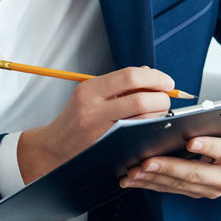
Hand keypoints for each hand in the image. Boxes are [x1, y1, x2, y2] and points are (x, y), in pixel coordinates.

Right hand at [18, 66, 174, 182]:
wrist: (53, 147)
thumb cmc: (77, 118)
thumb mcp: (92, 94)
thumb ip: (120, 83)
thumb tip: (151, 73)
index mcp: (91, 88)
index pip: (130, 76)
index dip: (155, 78)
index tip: (168, 82)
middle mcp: (92, 107)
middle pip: (140, 100)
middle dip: (161, 99)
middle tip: (166, 101)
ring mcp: (98, 130)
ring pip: (141, 120)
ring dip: (159, 116)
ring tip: (160, 114)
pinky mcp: (104, 147)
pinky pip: (136, 137)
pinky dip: (149, 130)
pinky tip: (151, 128)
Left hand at [119, 119, 220, 197]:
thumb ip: (217, 124)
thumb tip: (188, 118)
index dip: (207, 146)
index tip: (190, 140)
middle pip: (195, 173)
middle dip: (167, 168)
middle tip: (145, 161)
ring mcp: (214, 189)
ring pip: (181, 185)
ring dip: (154, 180)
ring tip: (132, 172)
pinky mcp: (202, 193)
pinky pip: (176, 190)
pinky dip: (154, 184)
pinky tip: (137, 178)